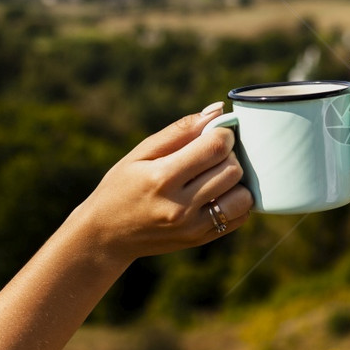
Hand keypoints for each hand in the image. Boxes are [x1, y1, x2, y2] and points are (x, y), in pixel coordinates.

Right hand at [71, 103, 252, 262]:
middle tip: (213, 154)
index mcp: (162, 178)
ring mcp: (192, 227)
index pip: (215, 147)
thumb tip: (218, 110)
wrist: (107, 235)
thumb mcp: (141, 153)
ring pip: (243, 196)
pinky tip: (217, 194)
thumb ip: (180, 131)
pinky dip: (236, 201)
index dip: (223, 133)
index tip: (216, 133)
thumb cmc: (122, 186)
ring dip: (236, 181)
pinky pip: (240, 217)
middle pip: (233, 170)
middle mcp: (179, 206)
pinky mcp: (200, 240)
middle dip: (229, 155)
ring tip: (217, 175)